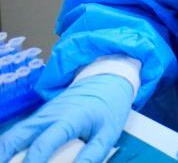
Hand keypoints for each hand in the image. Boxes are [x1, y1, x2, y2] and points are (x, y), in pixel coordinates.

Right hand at [0, 74, 133, 162]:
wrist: (104, 82)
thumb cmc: (107, 109)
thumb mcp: (107, 133)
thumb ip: (91, 156)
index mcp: (67, 119)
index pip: (43, 144)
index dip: (33, 162)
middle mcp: (46, 117)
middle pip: (14, 139)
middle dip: (5, 156)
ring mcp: (37, 117)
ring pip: (9, 137)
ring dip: (3, 152)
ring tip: (5, 161)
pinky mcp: (34, 120)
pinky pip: (13, 136)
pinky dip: (6, 149)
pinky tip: (7, 157)